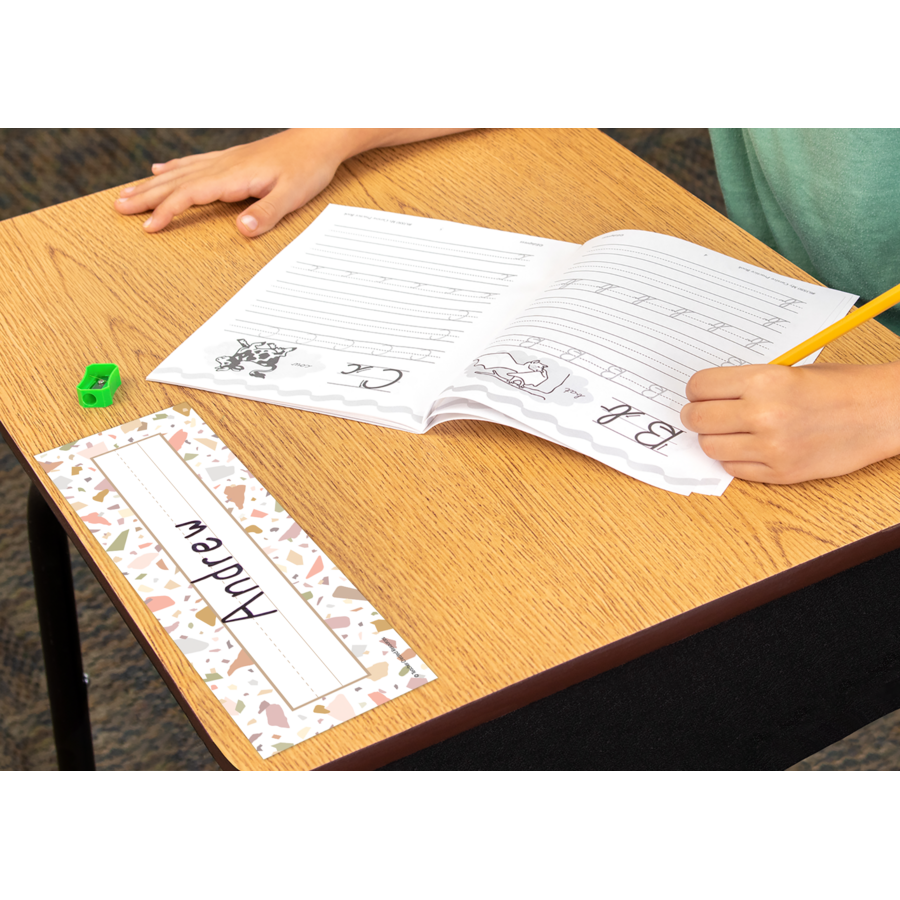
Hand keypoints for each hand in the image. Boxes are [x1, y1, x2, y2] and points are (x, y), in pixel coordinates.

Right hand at [114, 128, 355, 236]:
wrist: (319, 137)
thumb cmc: (308, 167)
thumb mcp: (293, 195)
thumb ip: (267, 213)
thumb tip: (240, 229)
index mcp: (234, 176)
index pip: (190, 194)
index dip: (167, 211)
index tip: (148, 227)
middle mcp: (223, 165)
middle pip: (176, 181)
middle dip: (146, 196)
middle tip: (118, 208)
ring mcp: (226, 160)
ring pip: (180, 172)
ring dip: (152, 184)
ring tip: (127, 193)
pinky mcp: (233, 158)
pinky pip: (195, 163)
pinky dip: (174, 169)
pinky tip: (160, 170)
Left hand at [679, 362, 899, 482]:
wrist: (881, 412)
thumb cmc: (838, 387)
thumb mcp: (787, 371)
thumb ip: (746, 384)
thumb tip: (707, 396)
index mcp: (763, 380)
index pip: (699, 387)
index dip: (696, 391)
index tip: (700, 394)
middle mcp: (762, 413)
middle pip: (697, 418)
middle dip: (696, 416)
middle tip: (703, 415)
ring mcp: (771, 446)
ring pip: (710, 447)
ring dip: (715, 439)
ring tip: (730, 432)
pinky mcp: (781, 472)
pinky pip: (734, 469)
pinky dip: (735, 459)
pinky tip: (750, 447)